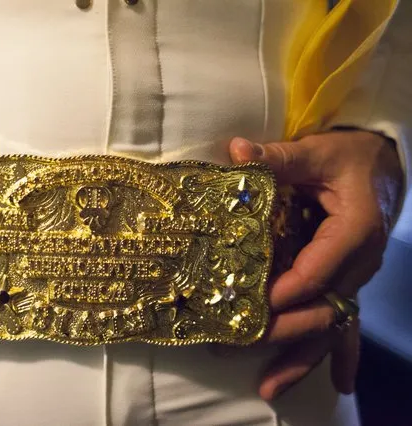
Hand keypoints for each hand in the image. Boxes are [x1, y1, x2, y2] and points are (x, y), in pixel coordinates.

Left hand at [229, 129, 402, 400]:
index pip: (320, 267)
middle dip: (283, 331)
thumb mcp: (316, 152)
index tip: (257, 306)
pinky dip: (337, 355)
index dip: (290, 288)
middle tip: (238, 344)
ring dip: (300, 358)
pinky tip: (339, 385)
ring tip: (269, 389)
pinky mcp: (347, 284)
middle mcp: (359, 262)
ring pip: (331, 327)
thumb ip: (278, 157)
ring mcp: (355, 278)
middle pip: (322, 307)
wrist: (381, 167)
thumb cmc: (348, 158)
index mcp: (355, 229)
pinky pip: (342, 325)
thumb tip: (236, 151)